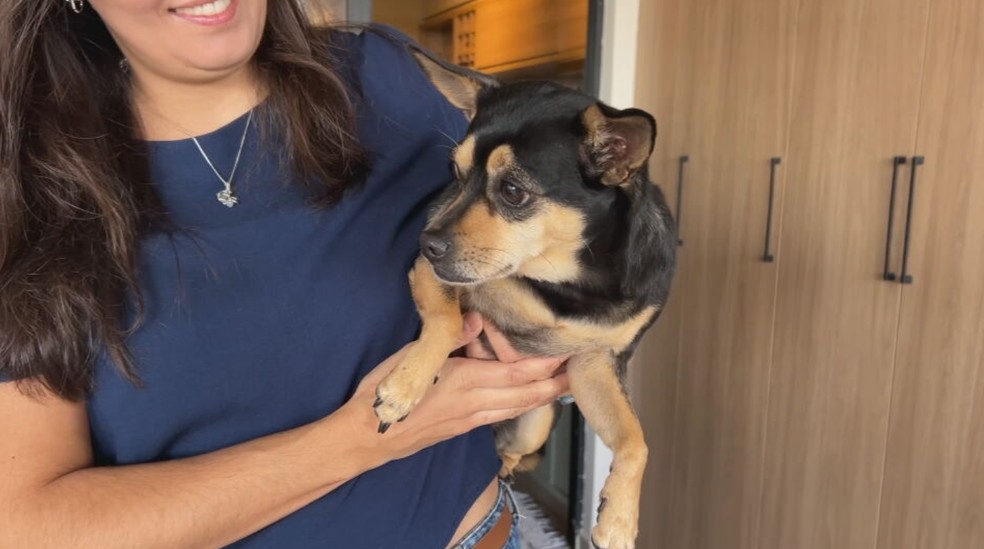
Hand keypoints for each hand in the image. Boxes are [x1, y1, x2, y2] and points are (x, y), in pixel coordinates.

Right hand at [336, 314, 568, 465]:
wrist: (365, 437)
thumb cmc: (382, 392)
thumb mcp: (413, 356)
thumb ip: (449, 338)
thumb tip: (476, 321)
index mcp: (466, 382)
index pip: (519, 372)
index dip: (547, 365)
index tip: (569, 352)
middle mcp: (476, 404)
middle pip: (528, 394)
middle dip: (555, 383)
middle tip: (579, 369)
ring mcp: (471, 419)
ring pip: (518, 407)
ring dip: (543, 396)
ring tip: (562, 383)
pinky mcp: (463, 427)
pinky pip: (502, 414)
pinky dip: (522, 404)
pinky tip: (525, 397)